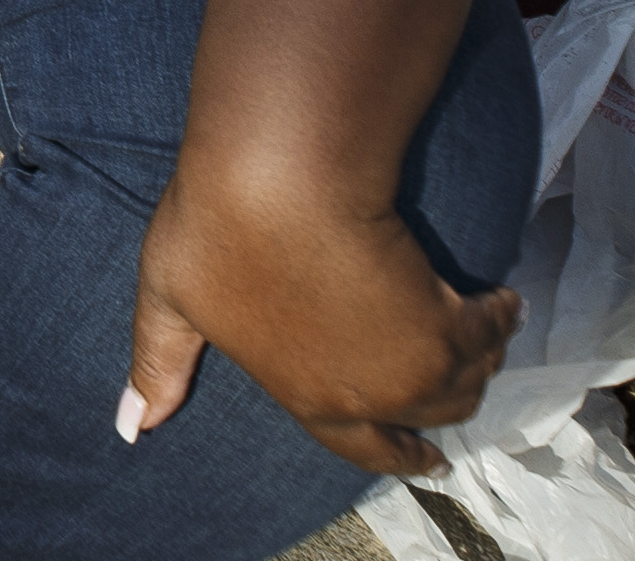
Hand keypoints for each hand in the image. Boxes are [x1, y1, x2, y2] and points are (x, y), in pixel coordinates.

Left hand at [124, 163, 519, 477]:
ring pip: (467, 380)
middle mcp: (365, 395)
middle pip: (429, 414)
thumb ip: (159, 365)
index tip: (429, 459)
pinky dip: (501, 315)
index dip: (398, 455)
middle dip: (444, 406)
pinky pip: (493, 330)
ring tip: (480, 332)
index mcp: (304, 396)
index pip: (362, 449)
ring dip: (476, 359)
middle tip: (459, 386)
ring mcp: (412, 364)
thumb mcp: (168, 297)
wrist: (279, 176)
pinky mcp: (451, 319)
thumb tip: (133, 429)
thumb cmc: (213, 226)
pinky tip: (501, 300)